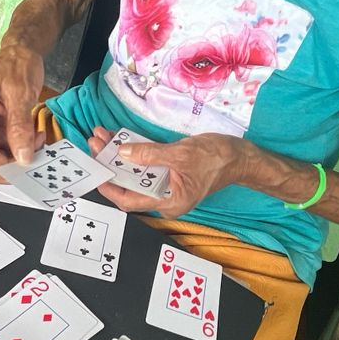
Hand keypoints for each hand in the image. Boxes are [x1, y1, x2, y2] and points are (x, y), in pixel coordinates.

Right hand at [0, 43, 44, 183]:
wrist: (16, 56)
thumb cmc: (18, 67)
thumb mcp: (23, 93)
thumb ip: (20, 126)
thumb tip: (22, 157)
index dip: (7, 165)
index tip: (30, 160)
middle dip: (10, 166)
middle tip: (33, 150)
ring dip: (12, 161)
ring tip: (32, 142)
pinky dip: (12, 154)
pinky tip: (26, 140)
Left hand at [87, 127, 243, 216]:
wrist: (242, 156)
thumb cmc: (217, 158)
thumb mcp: (181, 154)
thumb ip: (150, 154)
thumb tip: (123, 152)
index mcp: (169, 203)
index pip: (130, 200)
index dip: (109, 186)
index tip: (96, 169)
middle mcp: (165, 198)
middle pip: (130, 184)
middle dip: (111, 163)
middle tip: (96, 143)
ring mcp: (167, 184)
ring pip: (136, 172)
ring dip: (120, 155)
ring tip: (102, 136)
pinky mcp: (170, 172)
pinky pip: (147, 164)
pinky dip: (134, 151)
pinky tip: (120, 138)